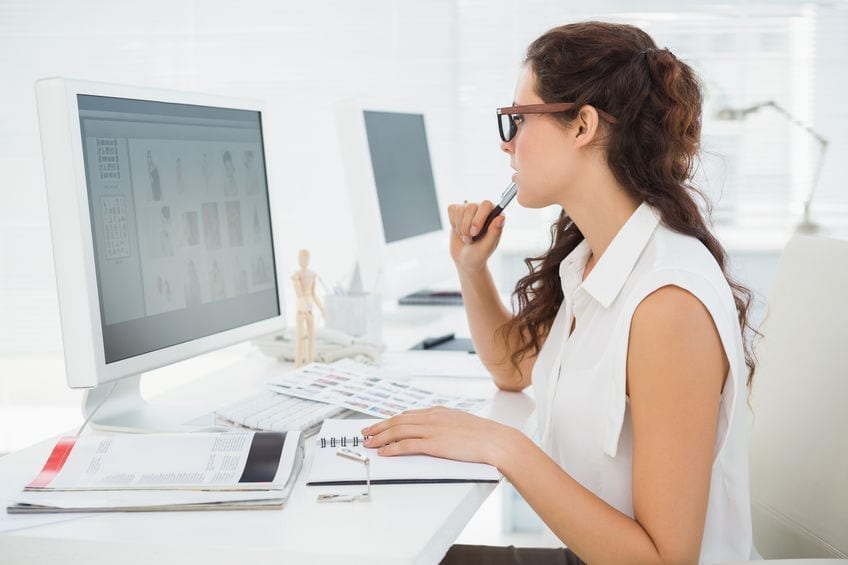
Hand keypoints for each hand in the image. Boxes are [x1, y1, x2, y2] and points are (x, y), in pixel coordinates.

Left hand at [361, 406, 508, 465]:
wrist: (494, 440)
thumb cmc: (482, 435)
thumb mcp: (460, 422)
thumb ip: (445, 423)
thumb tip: (436, 431)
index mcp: (438, 412)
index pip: (407, 415)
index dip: (390, 420)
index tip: (380, 425)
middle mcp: (432, 417)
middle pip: (398, 421)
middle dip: (379, 427)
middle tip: (365, 433)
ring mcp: (432, 430)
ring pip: (399, 431)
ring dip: (381, 437)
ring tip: (369, 443)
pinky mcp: (434, 444)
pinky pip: (408, 445)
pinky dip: (393, 448)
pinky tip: (384, 452)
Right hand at [447, 200, 505, 272]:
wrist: (465, 260)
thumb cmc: (478, 254)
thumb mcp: (487, 247)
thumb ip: (494, 232)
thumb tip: (501, 218)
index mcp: (495, 216)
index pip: (486, 205)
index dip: (478, 218)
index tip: (475, 233)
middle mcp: (484, 210)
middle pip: (470, 207)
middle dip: (467, 225)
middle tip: (470, 239)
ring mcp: (471, 209)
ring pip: (460, 210)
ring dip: (460, 228)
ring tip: (466, 237)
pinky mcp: (458, 211)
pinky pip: (452, 209)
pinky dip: (453, 223)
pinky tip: (459, 230)